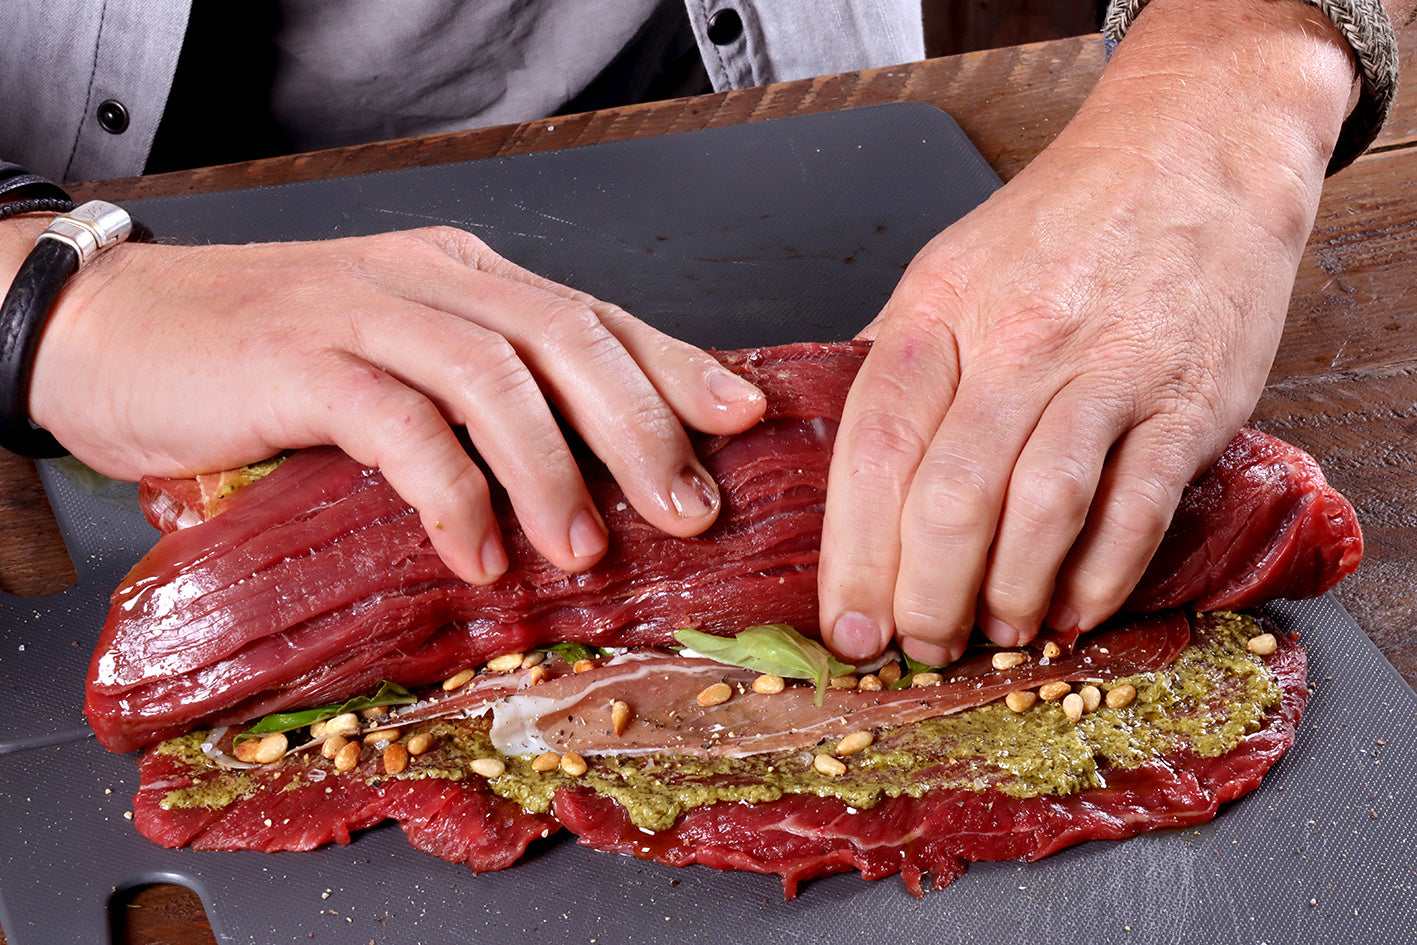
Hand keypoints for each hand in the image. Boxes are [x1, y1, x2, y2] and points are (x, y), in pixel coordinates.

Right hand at [24, 225, 764, 580]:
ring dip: (554, 468)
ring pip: (495, 376)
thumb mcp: (391, 365)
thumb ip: (474, 402)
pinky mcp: (297, 358)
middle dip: (643, 427)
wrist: (110, 327)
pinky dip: (450, 491)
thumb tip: (576, 477)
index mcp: (464, 276)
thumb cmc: (261, 360)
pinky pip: (397, 422)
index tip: (743, 418)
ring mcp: (362, 309)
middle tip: (689, 509)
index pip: (596, 315)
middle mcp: (429, 278)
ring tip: (587, 548)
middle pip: (568, 338)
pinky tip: (477, 549)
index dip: (678, 365)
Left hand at [817, 0, 1355, 663]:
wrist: (1193, 149)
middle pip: (947, 495)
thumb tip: (841, 454)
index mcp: (937, 310)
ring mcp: (1105, 368)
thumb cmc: (1062, 223)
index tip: (845, 623)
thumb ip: (896, 359)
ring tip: (996, 634)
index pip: (873, 446)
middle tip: (919, 647)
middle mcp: (1014, 339)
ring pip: (1038, 509)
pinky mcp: (1186, 397)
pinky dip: (1101, 576)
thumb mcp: (950, 267)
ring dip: (1009, 595)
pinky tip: (1074, 611)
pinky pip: (1135, 506)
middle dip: (923, 595)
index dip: (852, 550)